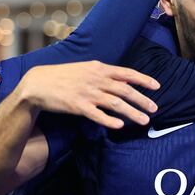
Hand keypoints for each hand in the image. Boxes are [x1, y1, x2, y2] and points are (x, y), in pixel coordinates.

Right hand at [20, 61, 159, 128]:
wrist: (38, 83)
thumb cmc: (63, 76)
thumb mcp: (85, 69)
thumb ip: (105, 74)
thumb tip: (125, 80)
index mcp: (98, 68)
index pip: (127, 73)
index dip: (143, 80)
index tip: (157, 86)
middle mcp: (96, 79)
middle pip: (125, 90)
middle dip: (142, 100)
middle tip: (154, 109)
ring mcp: (87, 93)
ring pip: (116, 104)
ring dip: (132, 113)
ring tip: (144, 121)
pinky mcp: (77, 106)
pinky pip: (98, 115)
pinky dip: (110, 121)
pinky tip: (120, 126)